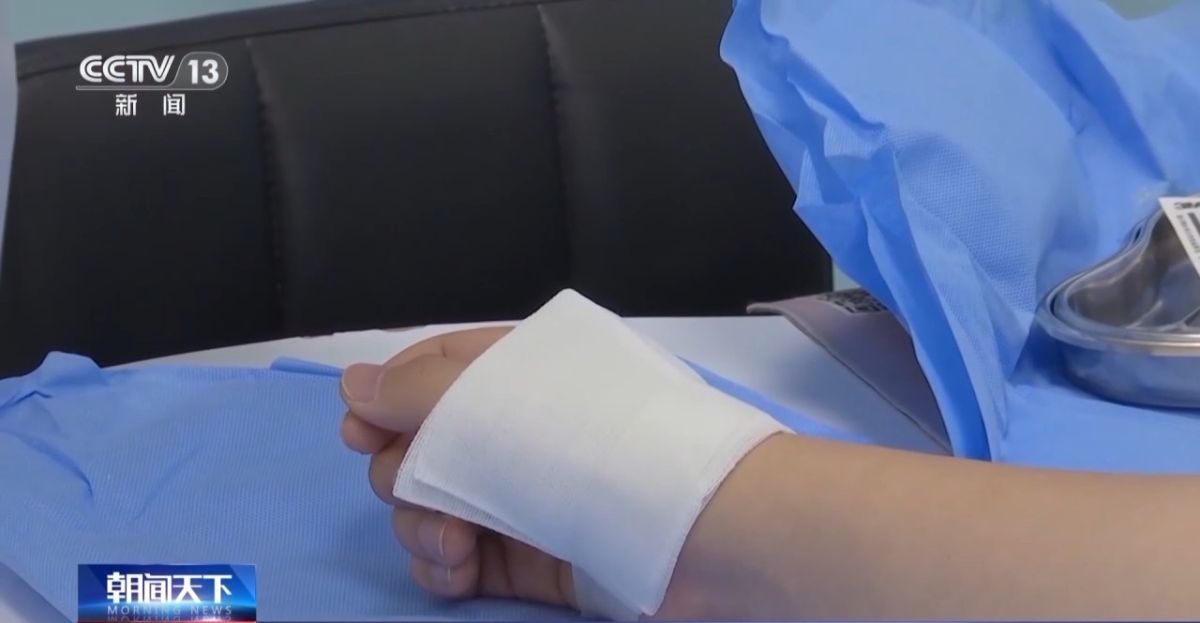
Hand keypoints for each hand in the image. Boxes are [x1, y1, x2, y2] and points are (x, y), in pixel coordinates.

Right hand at [338, 327, 577, 609]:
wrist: (689, 520)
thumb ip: (412, 390)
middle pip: (419, 447)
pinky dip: (445, 569)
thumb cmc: (583, 436)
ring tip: (453, 539)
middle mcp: (514, 431)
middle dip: (400, 469)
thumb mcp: (489, 394)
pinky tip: (459, 568)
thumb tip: (353, 383)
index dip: (386, 399)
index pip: (431, 372)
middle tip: (412, 481)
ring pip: (431, 510)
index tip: (356, 430)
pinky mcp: (531, 561)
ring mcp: (521, 498)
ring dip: (420, 526)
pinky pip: (460, 563)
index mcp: (512, 371)